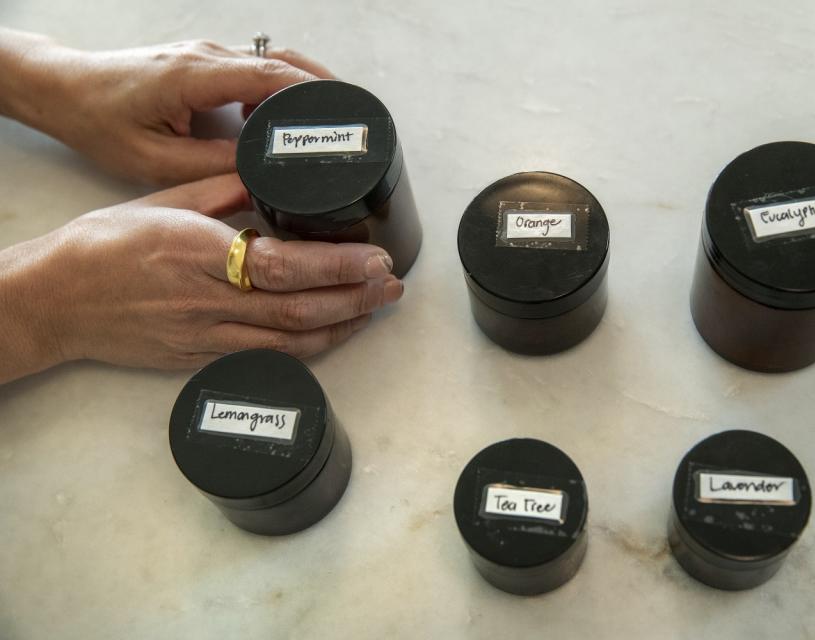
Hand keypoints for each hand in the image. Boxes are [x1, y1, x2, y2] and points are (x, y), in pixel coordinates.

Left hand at [0, 29, 333, 183]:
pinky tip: (278, 121)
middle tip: (347, 121)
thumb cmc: (99, 120)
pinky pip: (253, 71)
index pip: (267, 75)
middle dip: (320, 90)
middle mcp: (204, 57)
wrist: (68, 89)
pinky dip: (276, 92)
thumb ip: (211, 166)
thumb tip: (259, 172)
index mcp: (193, 75)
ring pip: (270, 64)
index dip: (310, 94)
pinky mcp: (204, 63)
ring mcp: (205, 56)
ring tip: (321, 126)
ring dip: (298, 90)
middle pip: (280, 64)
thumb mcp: (154, 160)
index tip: (341, 113)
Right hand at [0, 174, 402, 382]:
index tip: (375, 258)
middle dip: (356, 298)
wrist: (53, 301)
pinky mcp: (199, 359)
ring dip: (342, 326)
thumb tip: (269, 184)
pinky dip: (307, 347)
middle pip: (298, 308)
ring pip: (290, 341)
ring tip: (376, 308)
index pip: (283, 265)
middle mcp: (205, 300)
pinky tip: (333, 333)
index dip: (336, 267)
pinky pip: (267, 357)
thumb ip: (222, 194)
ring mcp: (204, 336)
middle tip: (393, 285)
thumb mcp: (161, 201)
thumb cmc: (101, 246)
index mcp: (196, 251)